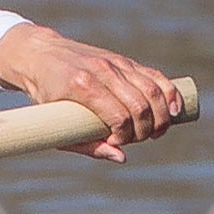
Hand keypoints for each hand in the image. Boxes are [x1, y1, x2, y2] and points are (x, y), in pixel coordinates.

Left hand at [0, 23, 180, 161]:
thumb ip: (87, 145)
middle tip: (138, 140)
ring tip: (158, 132)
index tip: (118, 143)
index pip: (119, 116)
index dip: (124, 136)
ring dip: (162, 116)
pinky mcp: (124, 60)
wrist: (39, 55)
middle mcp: (103, 71)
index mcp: (82, 86)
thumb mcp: (56, 125)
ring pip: (153, 89)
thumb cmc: (46, 95)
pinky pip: (155, 76)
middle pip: (139, 105)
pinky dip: (169, 93)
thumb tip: (121, 157)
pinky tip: (174, 110)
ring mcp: (116, 63)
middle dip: (145, 129)